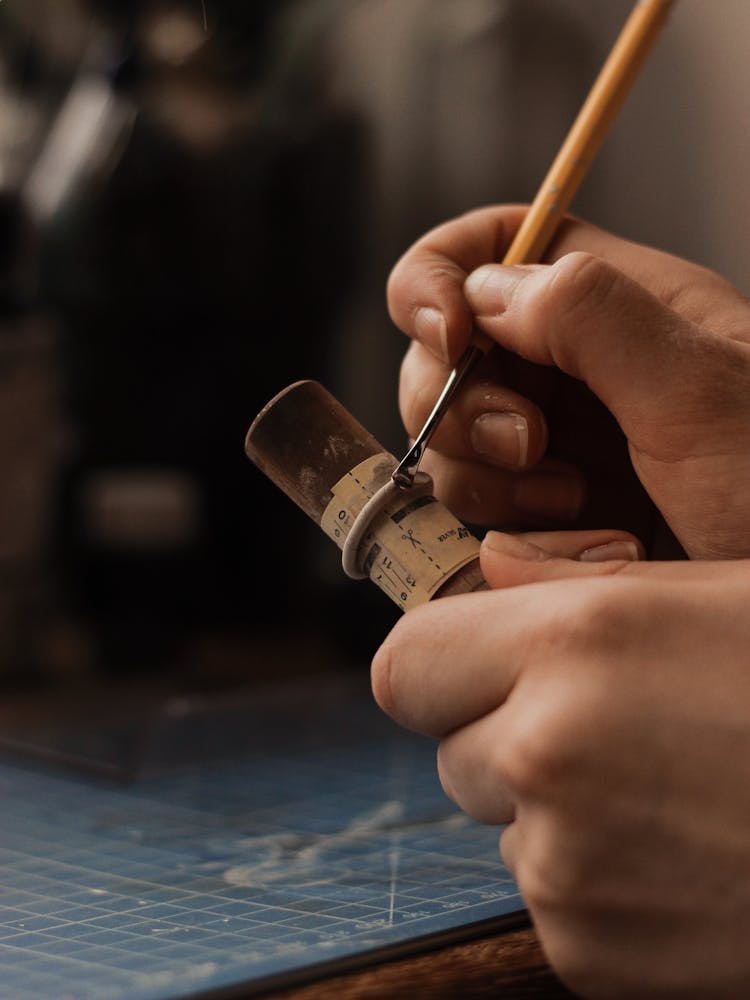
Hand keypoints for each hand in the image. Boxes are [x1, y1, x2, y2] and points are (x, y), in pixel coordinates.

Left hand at [371, 534, 749, 997]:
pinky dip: (594, 883)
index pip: (406, 664)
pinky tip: (686, 856)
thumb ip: (581, 583)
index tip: (481, 666)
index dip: (440, 666)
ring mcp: (563, 867)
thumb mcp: (723, 593)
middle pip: (450, 749)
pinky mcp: (591, 957)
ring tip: (670, 792)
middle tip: (607, 727)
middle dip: (502, 735)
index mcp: (574, 643)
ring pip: (501, 827)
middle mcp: (546, 753)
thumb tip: (489, 567)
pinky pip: (549, 900)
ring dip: (553, 811)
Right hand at [387, 206, 749, 557]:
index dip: (444, 275)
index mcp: (617, 305)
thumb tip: (488, 290)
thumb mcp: (700, 391)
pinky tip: (572, 535)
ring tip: (570, 502)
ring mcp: (558, 440)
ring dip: (484, 472)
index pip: (495, 245)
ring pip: (452, 434)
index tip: (448, 334)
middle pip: (449, 348)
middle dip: (460, 397)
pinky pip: (476, 501)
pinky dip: (502, 521)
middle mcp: (577, 367)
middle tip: (527, 444)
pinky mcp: (547, 507)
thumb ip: (592, 320)